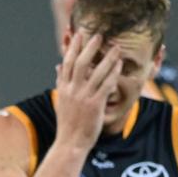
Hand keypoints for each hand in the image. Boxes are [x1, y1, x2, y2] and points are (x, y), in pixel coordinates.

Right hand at [54, 31, 122, 150]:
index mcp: (63, 88)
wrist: (70, 143)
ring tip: (116, 47)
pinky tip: (119, 66)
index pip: (67, 62)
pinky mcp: (95, 105)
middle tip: (99, 35)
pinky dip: (113, 74)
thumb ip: (60, 82)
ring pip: (96, 72)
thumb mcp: (60, 100)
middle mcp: (72, 90)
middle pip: (80, 63)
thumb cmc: (67, 123)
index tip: (79, 34)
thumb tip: (58, 66)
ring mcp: (83, 97)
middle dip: (90, 47)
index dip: (73, 47)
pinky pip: (106, 86)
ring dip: (107, 58)